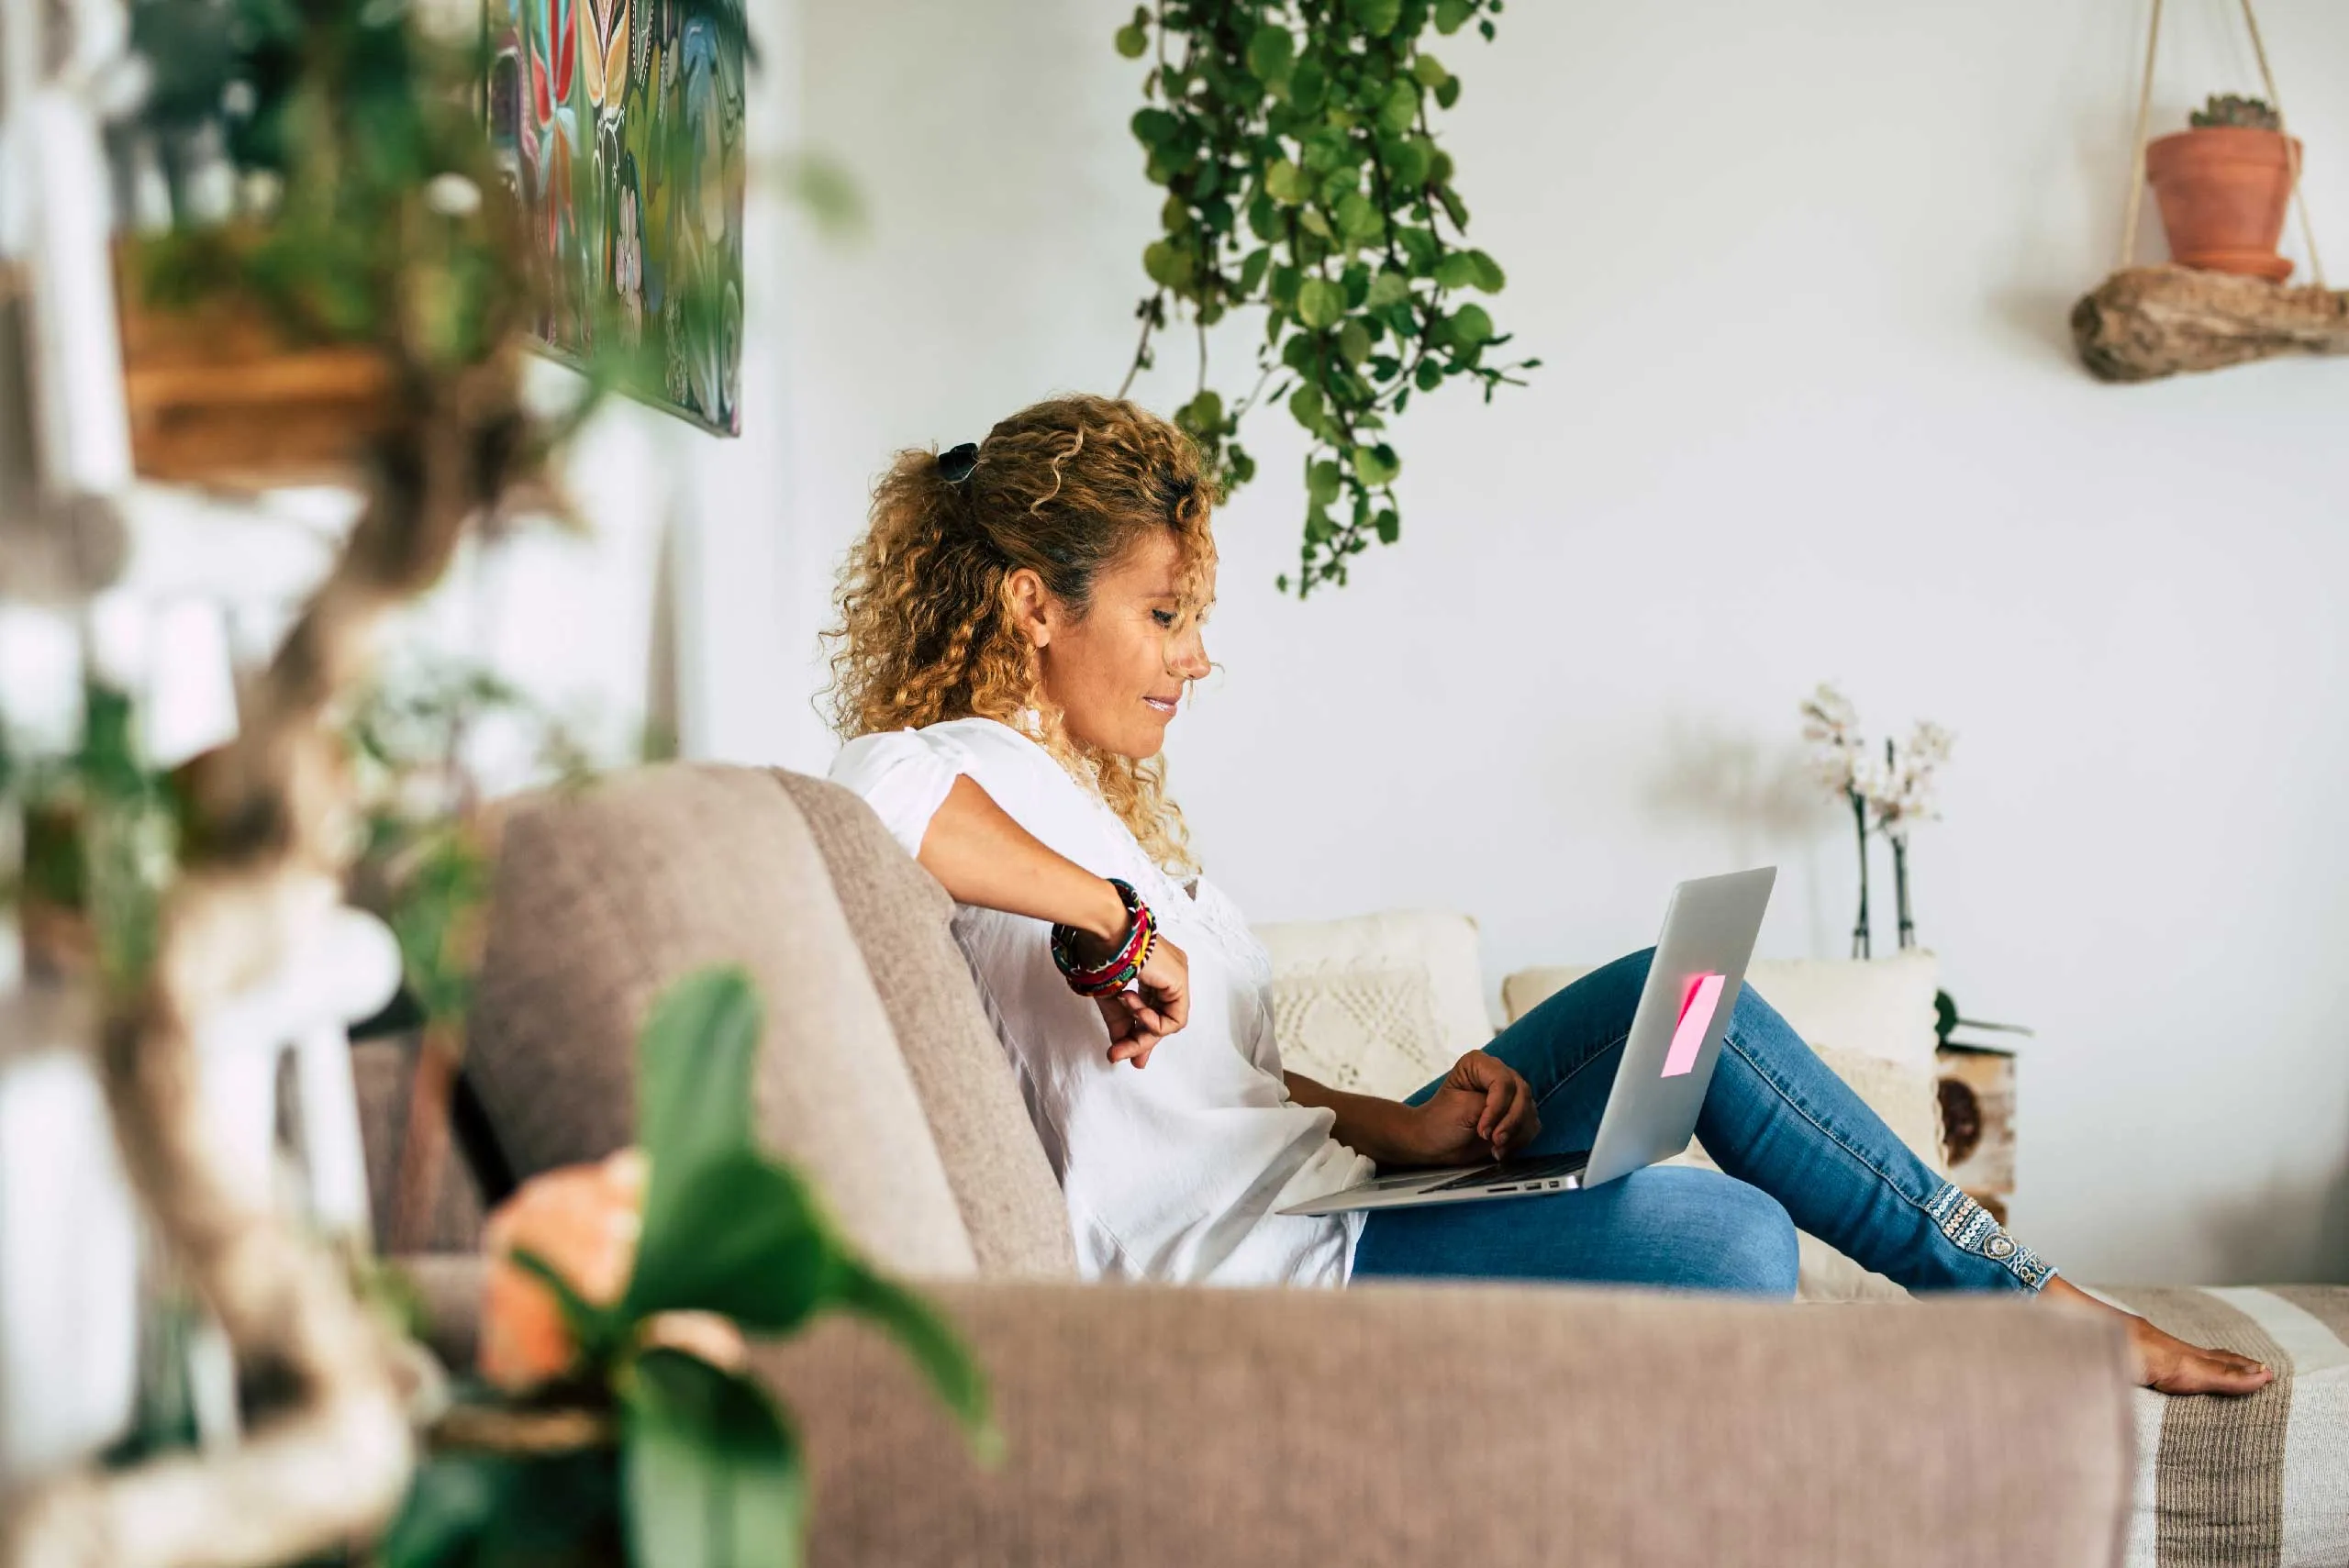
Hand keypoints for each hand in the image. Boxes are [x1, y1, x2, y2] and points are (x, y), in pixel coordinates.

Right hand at [1097, 933, 1188, 1068]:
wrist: (1104, 930)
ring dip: (1143, 1031)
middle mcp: (1170, 973)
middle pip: (1161, 1017)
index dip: (1139, 1033)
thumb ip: (1119, 1021)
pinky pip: (1174, 1019)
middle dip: (1141, 1040)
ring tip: (1123, 1016)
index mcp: (1155, 969)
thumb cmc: (1101, 952)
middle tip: (1119, 1055)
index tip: (1120, 1051)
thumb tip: (1120, 1049)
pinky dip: (1153, 1023)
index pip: (1153, 1008)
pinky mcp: (1180, 981)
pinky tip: (1135, 1009)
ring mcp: (1178, 976)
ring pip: (1168, 1022)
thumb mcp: (1110, 995)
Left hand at [1402, 1051, 1540, 1164]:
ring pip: (1529, 1111)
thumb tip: (1513, 1114)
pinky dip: (1518, 1141)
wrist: (1435, 1143)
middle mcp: (1498, 1074)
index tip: (1483, 1130)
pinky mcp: (1516, 1114)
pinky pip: (1531, 1126)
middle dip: (1509, 1122)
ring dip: (1514, 1134)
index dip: (1497, 1107)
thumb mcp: (1461, 1109)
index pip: (1503, 1081)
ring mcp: (1509, 1095)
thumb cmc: (1440, 1122)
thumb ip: (1488, 1106)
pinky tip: (1499, 1150)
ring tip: (1494, 1147)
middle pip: (1521, 1095)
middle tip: (1493, 1141)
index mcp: (1479, 1064)